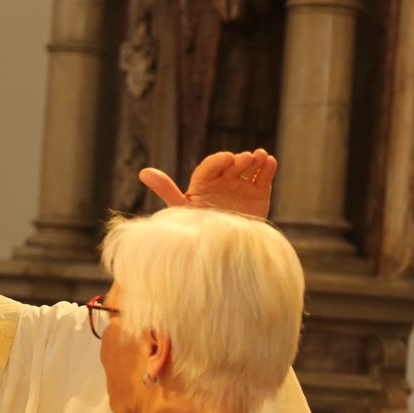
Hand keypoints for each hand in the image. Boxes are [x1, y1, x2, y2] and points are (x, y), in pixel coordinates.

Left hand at [138, 149, 275, 218]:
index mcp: (202, 185)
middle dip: (239, 160)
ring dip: (255, 160)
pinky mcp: (258, 195)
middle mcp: (221, 183)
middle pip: (231, 166)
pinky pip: (263, 178)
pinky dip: (268, 169)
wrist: (222, 255)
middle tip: (246, 158)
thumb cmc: (198, 231)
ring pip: (248, 169)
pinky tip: (271, 162)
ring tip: (261, 157)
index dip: (218, 161)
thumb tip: (142, 172)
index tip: (228, 159)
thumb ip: (166, 190)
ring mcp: (240, 188)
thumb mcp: (181, 210)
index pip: (209, 167)